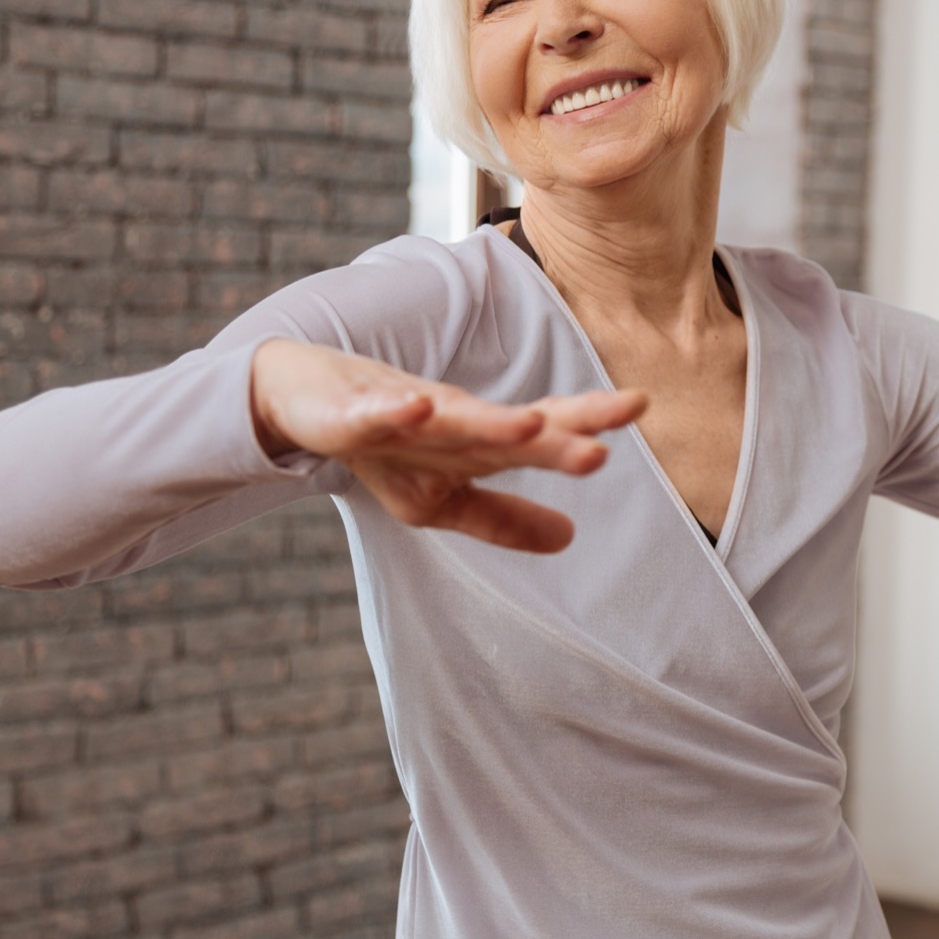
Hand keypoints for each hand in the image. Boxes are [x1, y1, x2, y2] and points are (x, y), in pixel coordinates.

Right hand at [250, 339, 646, 552]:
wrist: (297, 401)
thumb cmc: (383, 445)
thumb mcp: (441, 497)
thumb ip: (502, 518)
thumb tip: (571, 537)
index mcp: (474, 442)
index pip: (540, 432)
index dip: (586, 423)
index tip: (640, 406)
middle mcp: (448, 420)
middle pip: (512, 424)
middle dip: (561, 425)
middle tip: (620, 418)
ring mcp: (400, 413)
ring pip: (451, 418)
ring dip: (491, 422)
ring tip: (533, 425)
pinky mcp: (350, 414)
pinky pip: (375, 415)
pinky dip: (395, 412)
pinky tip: (418, 408)